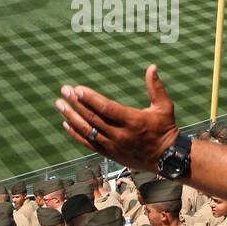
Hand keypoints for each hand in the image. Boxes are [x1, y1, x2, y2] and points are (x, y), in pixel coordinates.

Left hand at [56, 66, 180, 171]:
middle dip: (76, 103)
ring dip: (71, 117)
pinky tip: (66, 123)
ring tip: (60, 105)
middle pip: (93, 118)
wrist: (166, 158)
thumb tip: (152, 66)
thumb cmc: (165, 128)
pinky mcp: (110, 154)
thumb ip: (155, 86)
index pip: (106, 108)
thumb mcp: (164, 106)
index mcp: (133, 120)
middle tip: (64, 90)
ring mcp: (113, 146)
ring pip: (87, 131)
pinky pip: (89, 144)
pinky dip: (76, 134)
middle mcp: (121, 135)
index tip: (77, 88)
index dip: (90, 98)